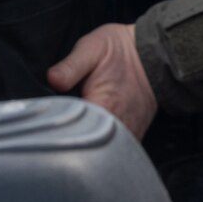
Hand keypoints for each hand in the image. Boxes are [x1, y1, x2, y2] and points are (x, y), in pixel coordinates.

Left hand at [47, 23, 158, 138]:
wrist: (155, 52)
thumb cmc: (122, 50)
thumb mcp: (92, 48)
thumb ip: (70, 66)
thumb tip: (52, 79)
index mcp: (105, 105)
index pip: (75, 133)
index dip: (56, 133)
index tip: (47, 125)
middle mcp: (120, 124)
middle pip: (88, 148)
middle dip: (69, 143)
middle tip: (55, 131)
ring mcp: (130, 131)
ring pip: (103, 153)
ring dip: (86, 147)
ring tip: (72, 134)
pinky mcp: (135, 133)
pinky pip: (115, 149)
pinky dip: (101, 146)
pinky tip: (91, 135)